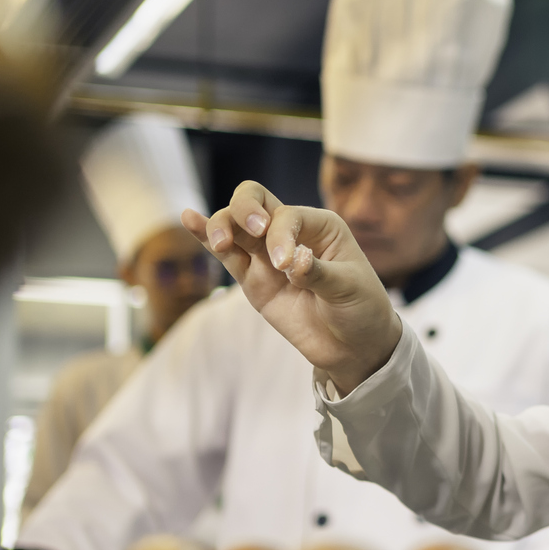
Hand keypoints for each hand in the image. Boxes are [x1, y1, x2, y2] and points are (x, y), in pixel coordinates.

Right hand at [183, 181, 400, 393]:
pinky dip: (205, 237)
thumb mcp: (349, 288)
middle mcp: (291, 233)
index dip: (281, 234)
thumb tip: (292, 260)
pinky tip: (188, 218)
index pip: (288, 215)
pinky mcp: (253, 280)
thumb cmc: (360, 309)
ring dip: (221, 226)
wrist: (354, 347)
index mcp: (320, 226)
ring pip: (234, 227)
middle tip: (252, 232)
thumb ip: (318, 273)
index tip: (287, 265)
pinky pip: (227, 256)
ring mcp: (267, 256)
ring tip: (221, 243)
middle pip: (254, 202)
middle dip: (244, 209)